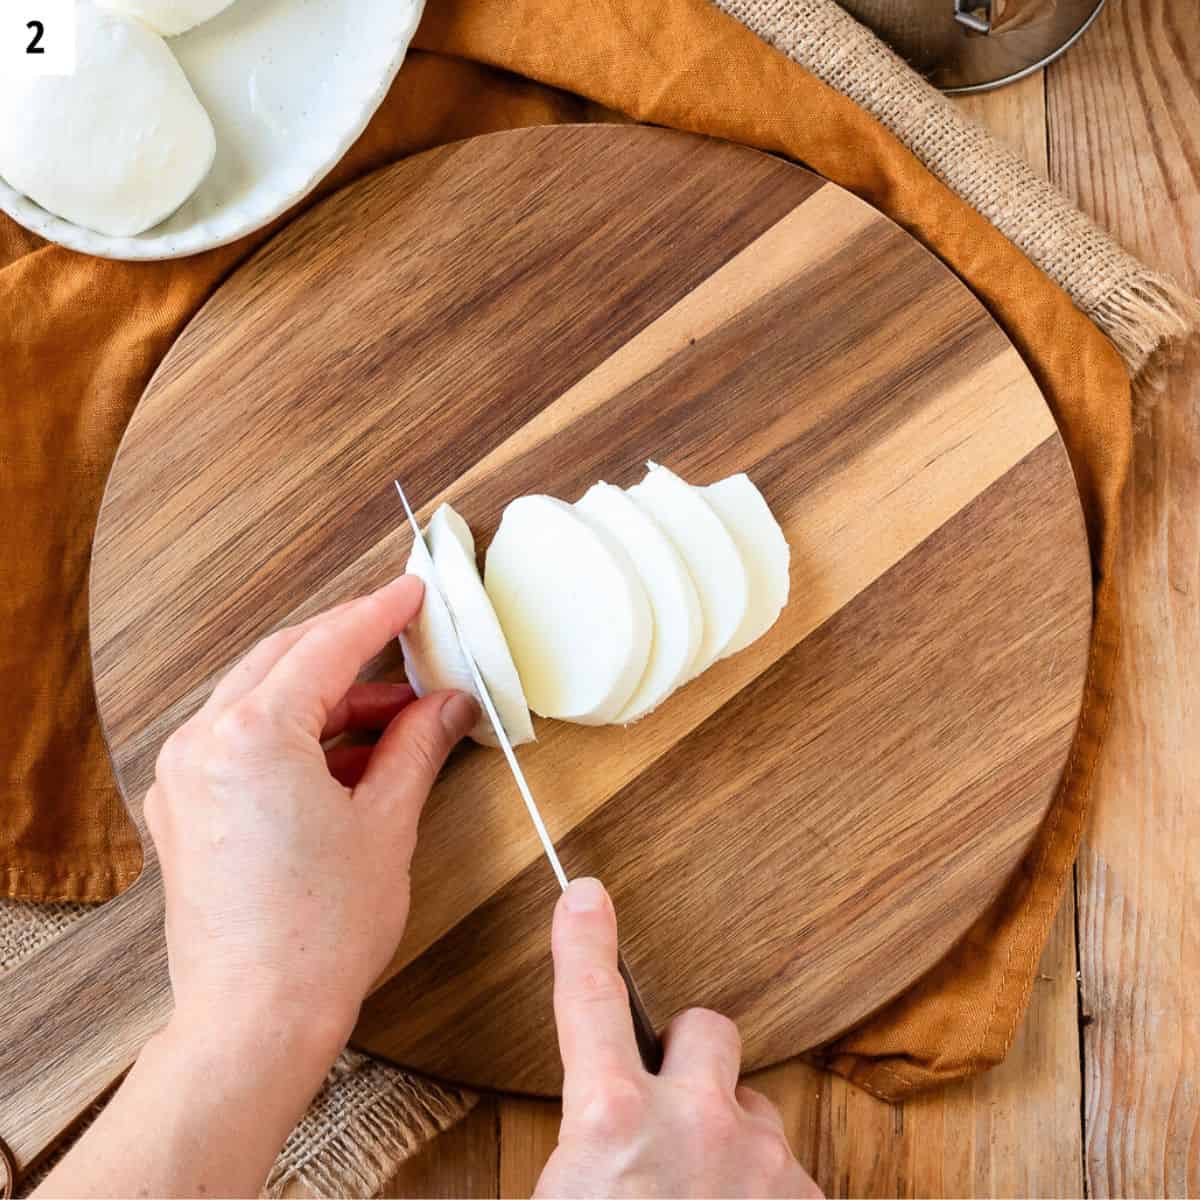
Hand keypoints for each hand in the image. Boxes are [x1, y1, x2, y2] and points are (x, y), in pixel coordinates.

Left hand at [146, 576, 478, 1057]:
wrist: (256, 1019)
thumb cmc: (319, 934)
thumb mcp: (387, 824)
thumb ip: (416, 746)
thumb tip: (446, 706)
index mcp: (252, 734)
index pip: (325, 646)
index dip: (378, 614)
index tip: (412, 592)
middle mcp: (203, 743)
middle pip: (284, 661)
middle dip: (350, 648)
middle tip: (408, 642)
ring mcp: (185, 776)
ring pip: (261, 700)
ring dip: (327, 698)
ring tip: (396, 716)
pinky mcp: (185, 808)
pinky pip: (243, 742)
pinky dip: (297, 735)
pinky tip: (350, 756)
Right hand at [535, 878, 821, 1198]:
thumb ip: (579, 1145)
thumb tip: (587, 1139)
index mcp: (613, 1121)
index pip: (591, 999)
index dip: (586, 940)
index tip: (587, 895)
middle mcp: (695, 1124)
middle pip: (707, 1028)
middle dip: (688, 1054)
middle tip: (665, 1106)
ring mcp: (761, 1161)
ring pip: (752, 1106)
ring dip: (726, 1134)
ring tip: (699, 1190)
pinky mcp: (808, 1198)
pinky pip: (785, 1169)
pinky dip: (760, 1189)